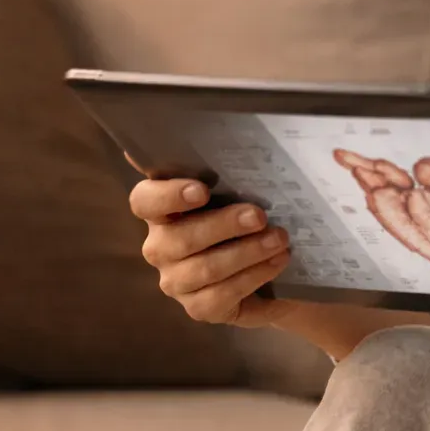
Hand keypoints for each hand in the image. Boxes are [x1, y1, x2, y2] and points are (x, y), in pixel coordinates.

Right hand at [126, 155, 429, 357]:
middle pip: (176, 238)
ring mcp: (178, 281)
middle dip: (221, 225)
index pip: (144, 199)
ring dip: (245, 253)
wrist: (285, 263)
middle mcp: (161, 245)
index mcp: (164, 209)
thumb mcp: (249, 187)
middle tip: (258, 214)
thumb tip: (252, 122)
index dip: (166, 195)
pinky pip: (219, 297)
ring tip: (280, 239)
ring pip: (201, 270)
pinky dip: (253, 277)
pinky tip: (278, 262)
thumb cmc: (259, 214)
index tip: (201, 190)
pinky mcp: (200, 308)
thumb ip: (238, 167)